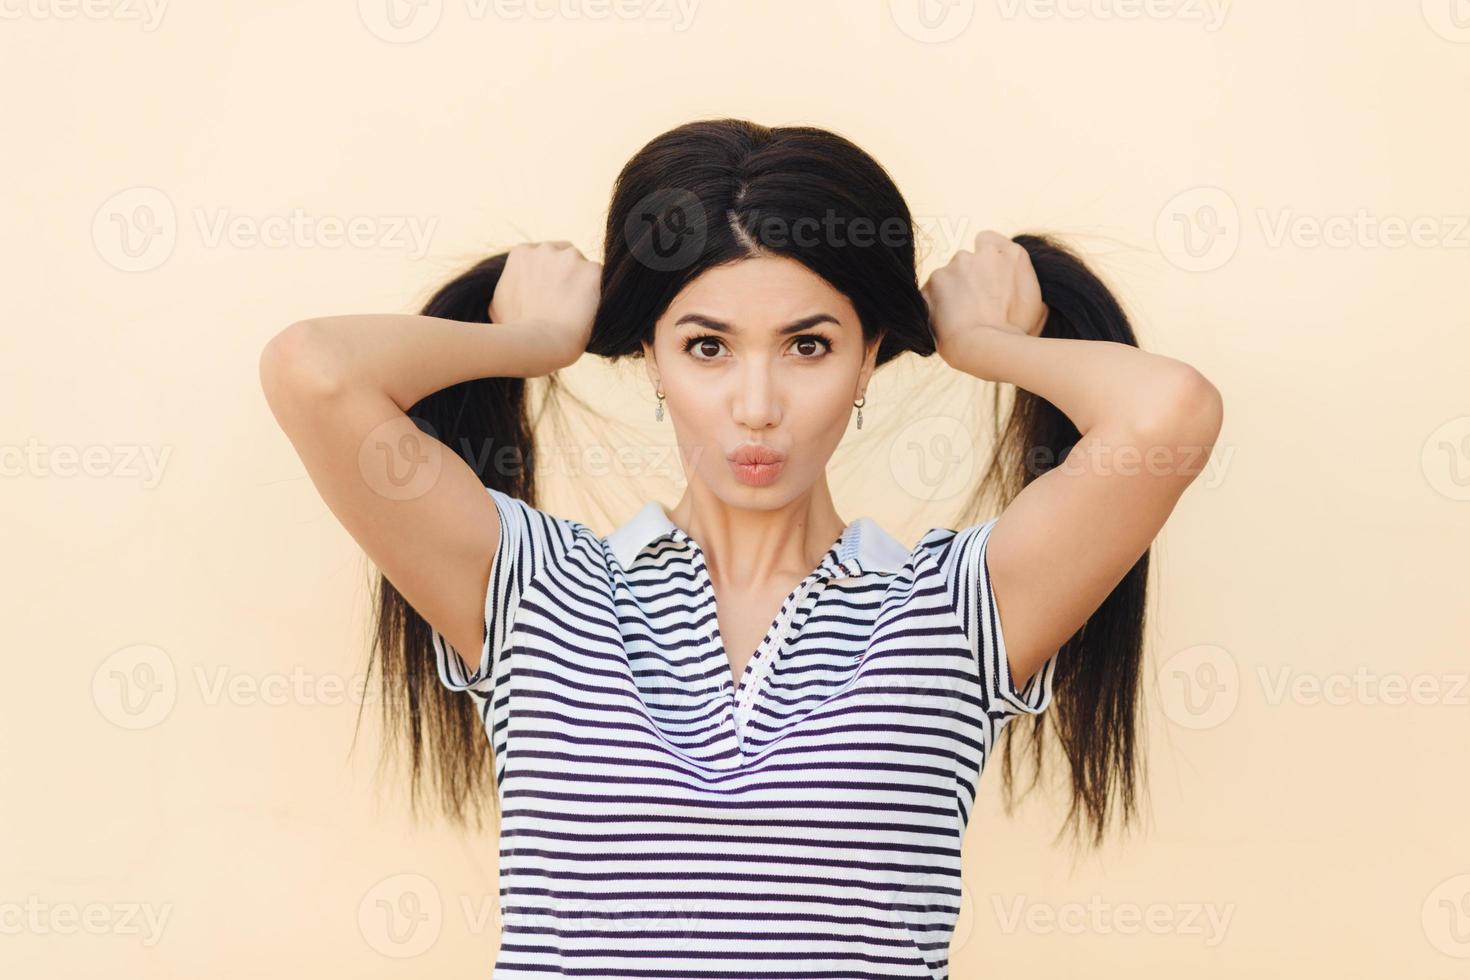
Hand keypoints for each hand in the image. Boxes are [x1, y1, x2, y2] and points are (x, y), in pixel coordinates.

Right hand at [490, 241, 600, 365]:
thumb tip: (512, 290)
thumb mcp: (497, 303)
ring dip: (583, 286)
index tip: (550, 295)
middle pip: (566, 257)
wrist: (538, 342)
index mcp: (522, 252)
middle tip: (565, 303)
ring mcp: (571, 257)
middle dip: (567, 276)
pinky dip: (597, 296)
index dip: (550, 277)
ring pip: (584, 269)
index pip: (544, 256)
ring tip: (575, 312)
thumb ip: (509, 287)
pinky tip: (587, 313)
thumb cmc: (514, 329)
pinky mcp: (592, 271)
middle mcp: (546, 248)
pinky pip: (600, 282)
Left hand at [921, 230, 1047, 365]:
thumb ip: (1023, 288)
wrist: (989, 347)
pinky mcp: (936, 278)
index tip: (982, 277)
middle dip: (965, 279)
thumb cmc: (1017, 334)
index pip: (988, 241)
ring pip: (947, 275)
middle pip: (966, 260)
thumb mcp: (1037, 308)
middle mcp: (985, 253)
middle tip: (971, 306)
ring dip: (948, 291)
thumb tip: (1015, 293)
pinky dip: (933, 303)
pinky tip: (944, 322)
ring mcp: (959, 263)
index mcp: (1013, 255)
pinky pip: (930, 291)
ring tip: (957, 318)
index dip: (981, 258)